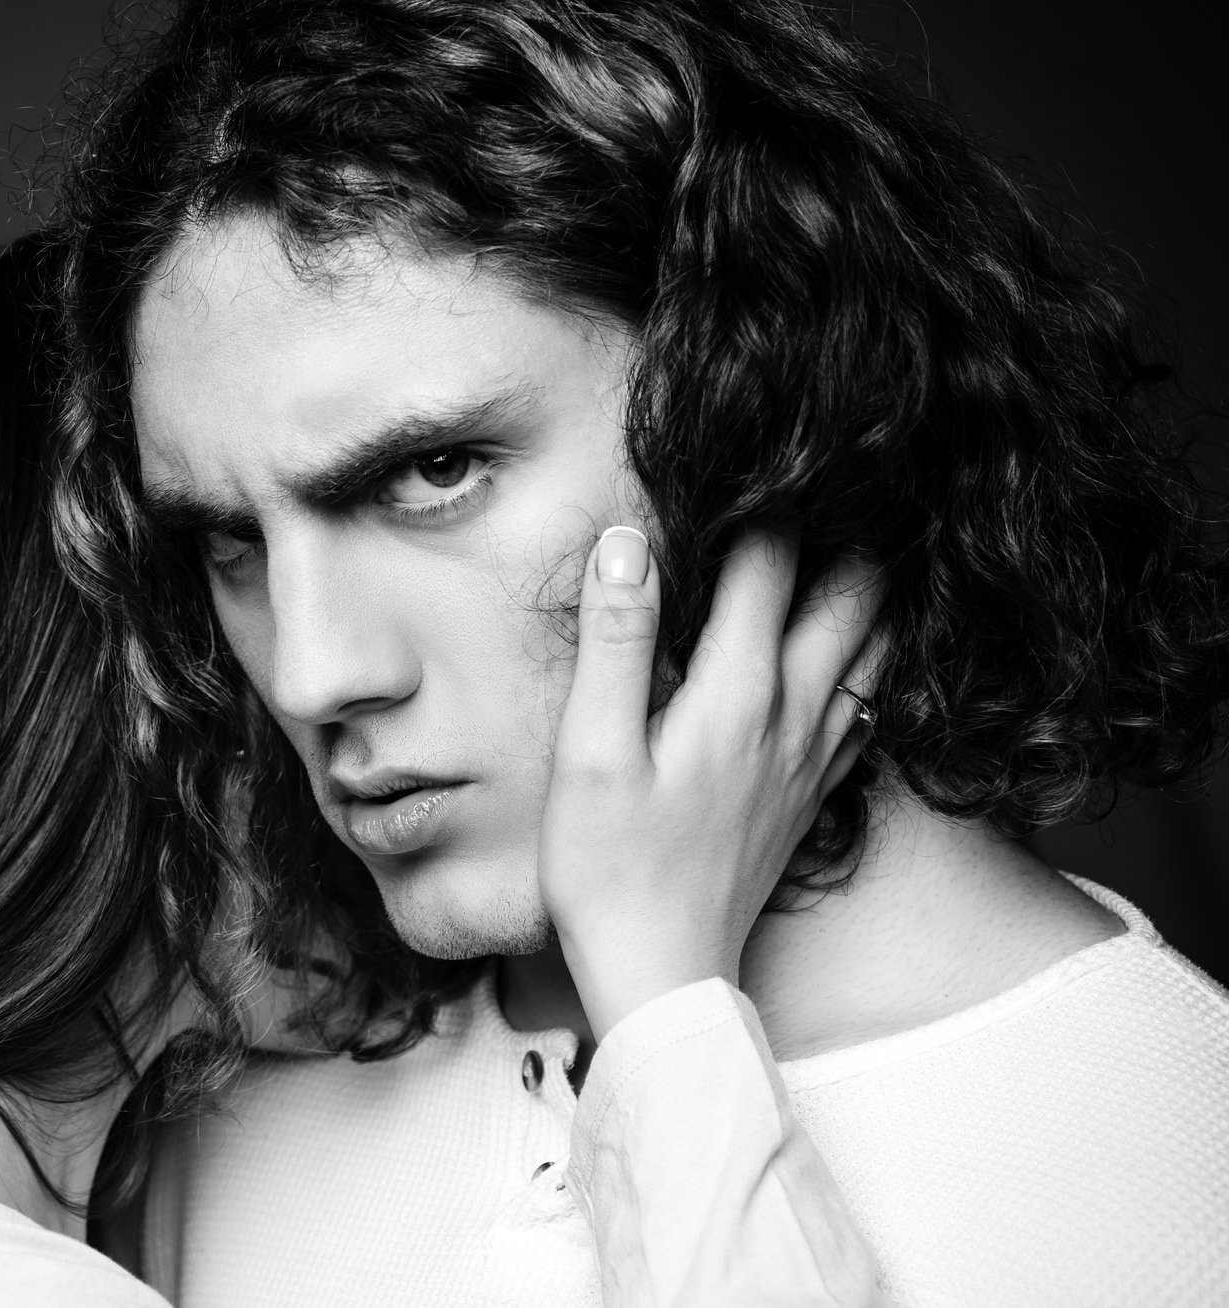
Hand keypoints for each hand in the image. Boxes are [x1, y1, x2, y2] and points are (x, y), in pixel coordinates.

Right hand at [540, 526, 879, 1041]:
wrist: (662, 973)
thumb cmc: (609, 868)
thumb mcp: (591, 751)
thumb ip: (616, 641)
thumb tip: (628, 541)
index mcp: (739, 694)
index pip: (770, 562)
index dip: (765, 496)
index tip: (752, 447)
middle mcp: (796, 716)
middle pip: (856, 593)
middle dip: (848, 527)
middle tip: (830, 477)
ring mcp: (816, 756)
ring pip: (880, 647)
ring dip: (872, 586)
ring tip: (853, 537)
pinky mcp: (815, 791)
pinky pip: (873, 703)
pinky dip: (874, 654)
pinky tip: (854, 643)